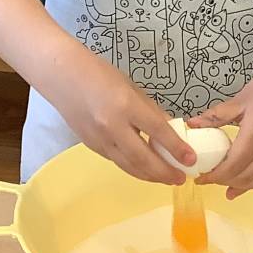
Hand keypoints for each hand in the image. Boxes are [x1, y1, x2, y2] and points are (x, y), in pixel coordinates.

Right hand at [43, 50, 191, 184]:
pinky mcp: (90, 145)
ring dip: (149, 175)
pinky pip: (116, 160)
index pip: (157, 131)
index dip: (176, 148)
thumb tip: (170, 130)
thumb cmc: (99, 74)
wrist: (61, 76)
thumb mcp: (131, 87)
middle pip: (142, 158)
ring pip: (128, 165)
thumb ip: (150, 110)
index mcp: (126, 105)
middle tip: (180, 178)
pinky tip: (144, 169)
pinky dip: (133, 167)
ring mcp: (99, 139)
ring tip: (166, 178)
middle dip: (164, 172)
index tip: (191, 159)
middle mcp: (112, 126)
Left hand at [188, 60, 252, 196]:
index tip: (200, 176)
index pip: (231, 167)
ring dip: (236, 185)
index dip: (213, 176)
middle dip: (221, 181)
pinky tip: (239, 185)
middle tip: (206, 177)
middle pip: (242, 178)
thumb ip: (215, 116)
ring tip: (219, 182)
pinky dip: (251, 182)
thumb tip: (193, 125)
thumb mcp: (239, 100)